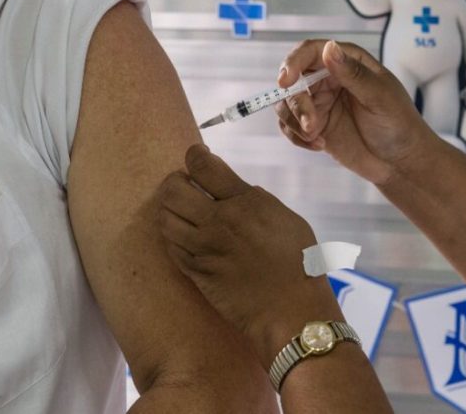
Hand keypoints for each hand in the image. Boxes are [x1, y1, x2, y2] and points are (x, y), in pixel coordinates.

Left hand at [158, 145, 340, 366]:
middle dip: (175, 181)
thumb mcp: (285, 217)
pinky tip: (184, 234)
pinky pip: (171, 246)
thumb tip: (234, 190)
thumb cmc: (300, 262)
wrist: (292, 310)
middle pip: (173, 189)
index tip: (196, 155)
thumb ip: (255, 200)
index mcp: (244, 202)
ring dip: (169, 208)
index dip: (194, 154)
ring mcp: (203, 249)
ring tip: (181, 209)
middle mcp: (218, 221)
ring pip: (165, 217)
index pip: (202, 165)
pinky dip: (173, 235)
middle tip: (184, 184)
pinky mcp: (196, 273)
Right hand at [277, 40, 444, 184]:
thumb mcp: (379, 97)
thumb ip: (353, 74)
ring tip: (315, 137)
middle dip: (296, 103)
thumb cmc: (399, 124)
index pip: (311, 51)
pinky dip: (296, 136)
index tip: (286, 81)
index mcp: (347, 62)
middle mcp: (329, 79)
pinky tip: (319, 145)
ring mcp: (319, 102)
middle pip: (293, 79)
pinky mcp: (313, 125)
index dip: (293, 61)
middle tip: (310, 124)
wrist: (400, 162)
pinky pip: (289, 125)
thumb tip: (330, 48)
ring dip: (294, 121)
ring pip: (286, 102)